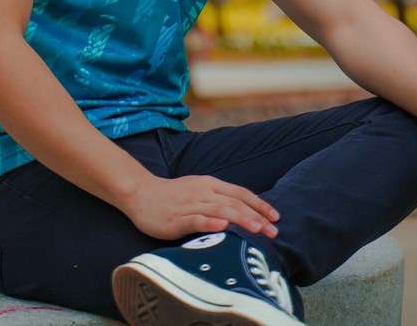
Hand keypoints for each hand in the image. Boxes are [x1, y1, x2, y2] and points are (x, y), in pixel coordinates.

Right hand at [123, 173, 279, 240]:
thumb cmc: (172, 197)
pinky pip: (196, 220)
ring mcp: (190, 205)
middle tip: (274, 231)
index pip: (240, 193)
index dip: (259, 204)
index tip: (276, 216)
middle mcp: (203, 192)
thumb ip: (218, 200)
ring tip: (257, 229)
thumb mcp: (198, 192)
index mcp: (210, 185)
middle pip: (234, 202)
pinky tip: (223, 228)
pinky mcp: (177, 218)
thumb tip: (243, 212)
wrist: (141, 194)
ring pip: (220, 210)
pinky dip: (210, 223)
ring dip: (240, 219)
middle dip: (257, 216)